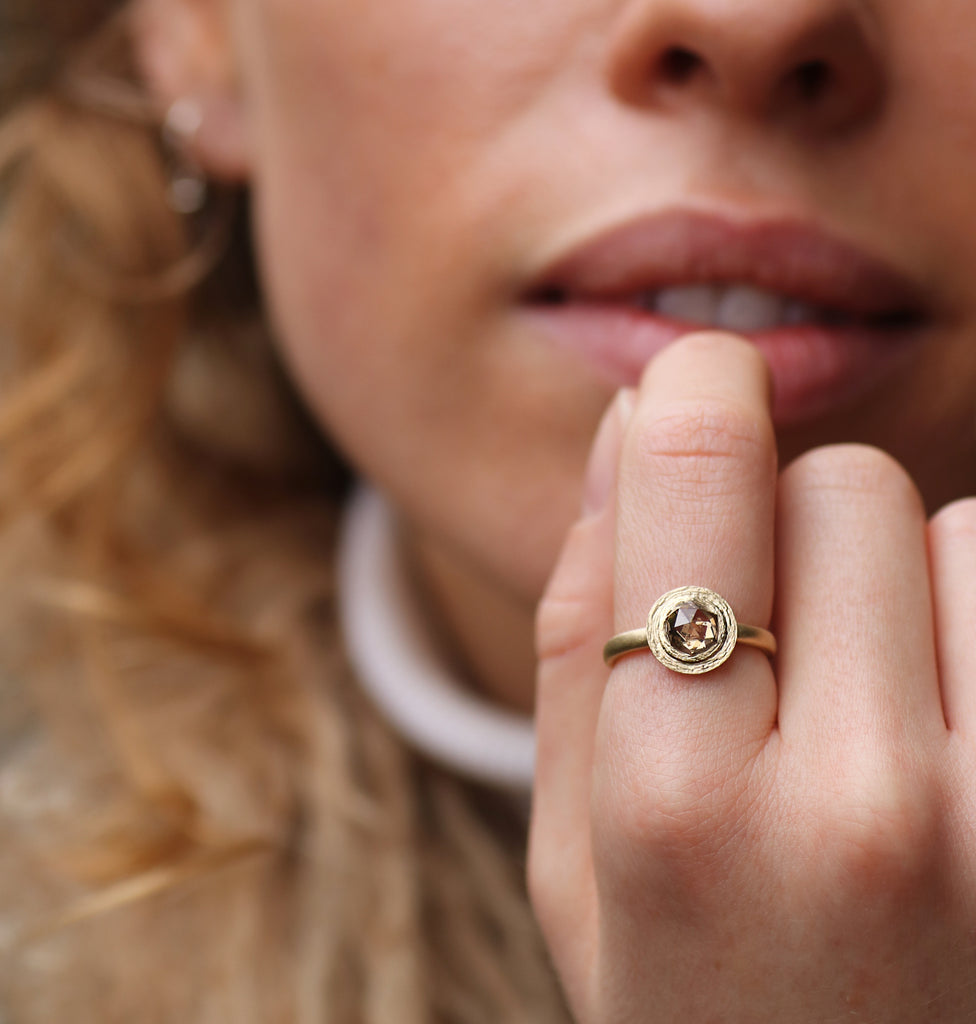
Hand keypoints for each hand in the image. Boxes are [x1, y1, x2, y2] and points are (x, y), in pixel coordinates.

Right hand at [530, 332, 975, 1022]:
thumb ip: (578, 628)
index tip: (699, 382)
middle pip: (841, 486)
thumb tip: (623, 432)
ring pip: (966, 531)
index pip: (705, 481)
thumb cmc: (695, 1009)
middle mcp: (863, 805)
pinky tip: (949, 734)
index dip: (699, 391)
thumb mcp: (574, 853)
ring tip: (870, 718)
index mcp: (678, 801)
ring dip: (900, 585)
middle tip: (765, 642)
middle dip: (784, 524)